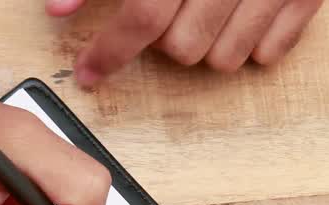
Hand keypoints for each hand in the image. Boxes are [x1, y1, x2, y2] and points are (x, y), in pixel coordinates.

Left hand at [46, 0, 323, 84]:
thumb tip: (58, 7)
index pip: (144, 16)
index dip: (110, 51)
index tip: (88, 73)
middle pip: (182, 48)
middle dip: (164, 40)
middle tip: (165, 11)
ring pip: (225, 60)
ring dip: (206, 45)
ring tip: (202, 9)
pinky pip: (271, 53)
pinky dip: (250, 43)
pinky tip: (239, 12)